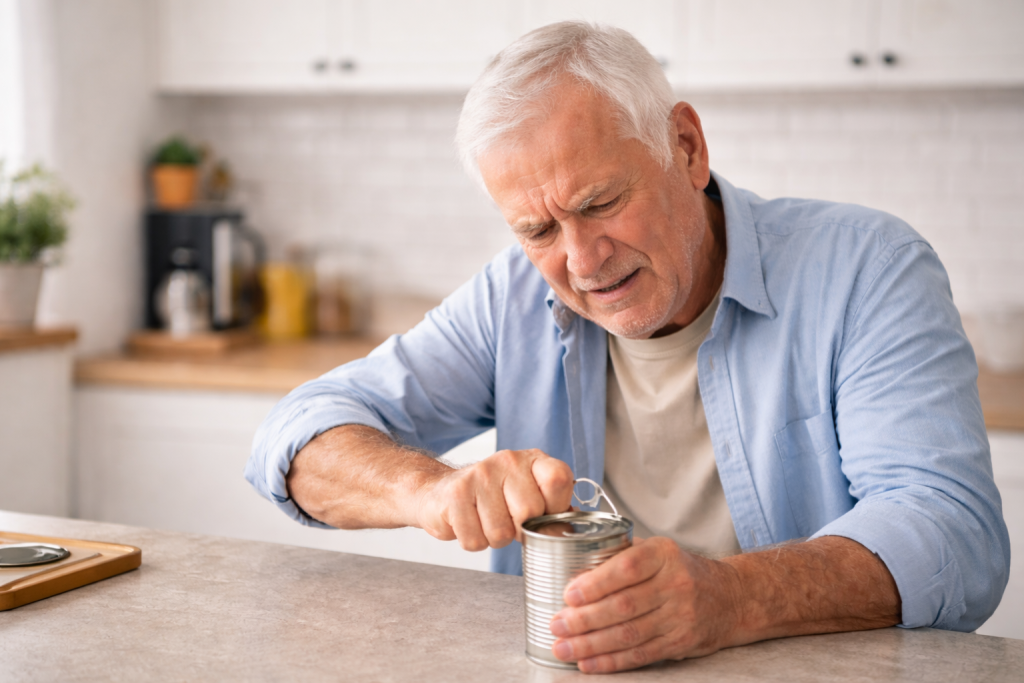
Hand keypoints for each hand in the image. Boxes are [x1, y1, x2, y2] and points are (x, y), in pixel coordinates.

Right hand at [412, 449, 573, 550]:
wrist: (440, 492)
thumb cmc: (491, 499)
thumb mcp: (527, 495)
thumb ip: (553, 509)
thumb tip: (573, 528)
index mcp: (532, 460)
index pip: (559, 480)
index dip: (554, 508)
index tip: (542, 515)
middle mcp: (508, 460)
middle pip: (529, 513)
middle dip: (518, 530)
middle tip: (506, 520)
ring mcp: (480, 474)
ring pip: (501, 533)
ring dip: (493, 538)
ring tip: (484, 521)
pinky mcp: (456, 493)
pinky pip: (475, 540)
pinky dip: (473, 541)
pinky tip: (468, 523)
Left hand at [549, 537, 741, 672]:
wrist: (728, 597)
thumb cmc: (679, 570)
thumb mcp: (655, 550)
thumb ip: (618, 553)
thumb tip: (571, 558)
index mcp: (664, 554)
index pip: (627, 568)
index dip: (596, 583)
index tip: (569, 594)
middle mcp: (675, 584)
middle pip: (624, 606)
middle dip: (585, 619)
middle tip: (556, 625)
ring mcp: (680, 616)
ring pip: (629, 634)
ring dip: (591, 644)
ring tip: (563, 648)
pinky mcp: (680, 643)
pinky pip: (640, 655)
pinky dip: (611, 661)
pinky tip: (587, 663)